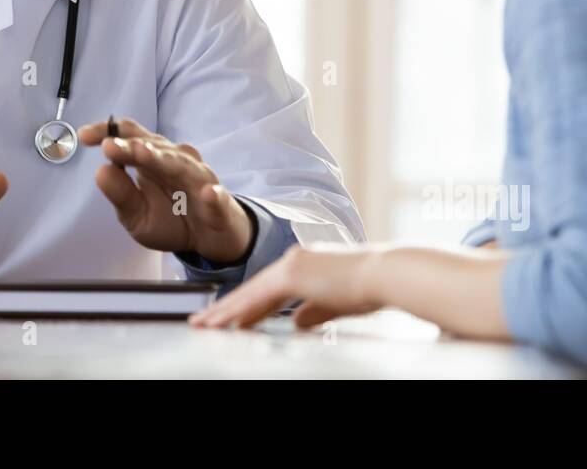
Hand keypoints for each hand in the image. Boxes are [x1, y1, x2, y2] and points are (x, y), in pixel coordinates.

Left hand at [77, 118, 252, 263]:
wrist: (209, 239)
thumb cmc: (171, 218)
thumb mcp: (136, 214)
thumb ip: (121, 194)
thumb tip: (100, 170)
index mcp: (153, 160)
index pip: (132, 138)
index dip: (110, 133)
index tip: (85, 136)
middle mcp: (176, 161)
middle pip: (155, 148)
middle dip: (132, 146)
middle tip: (111, 145)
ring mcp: (199, 181)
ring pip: (182, 166)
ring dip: (164, 160)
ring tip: (144, 155)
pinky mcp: (219, 204)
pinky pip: (217, 198)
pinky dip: (214, 196)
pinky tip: (209, 194)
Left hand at [188, 244, 384, 328]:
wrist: (384, 274)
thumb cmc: (368, 287)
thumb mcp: (335, 303)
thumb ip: (313, 311)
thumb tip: (297, 322)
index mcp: (304, 264)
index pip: (266, 289)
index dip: (244, 305)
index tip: (227, 318)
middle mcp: (293, 260)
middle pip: (251, 289)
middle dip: (225, 308)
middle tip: (202, 321)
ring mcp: (291, 265)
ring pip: (250, 292)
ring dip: (226, 311)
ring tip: (205, 325)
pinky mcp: (293, 274)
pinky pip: (260, 297)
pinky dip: (242, 311)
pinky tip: (228, 324)